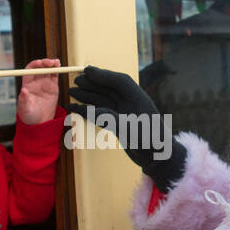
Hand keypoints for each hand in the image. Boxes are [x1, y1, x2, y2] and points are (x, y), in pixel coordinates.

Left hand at [18, 58, 60, 124]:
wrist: (40, 122)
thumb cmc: (29, 115)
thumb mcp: (24, 109)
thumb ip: (23, 100)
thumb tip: (23, 90)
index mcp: (27, 84)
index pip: (30, 70)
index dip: (35, 65)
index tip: (40, 63)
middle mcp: (36, 82)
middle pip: (40, 68)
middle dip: (45, 63)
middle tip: (50, 63)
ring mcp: (44, 83)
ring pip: (48, 70)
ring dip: (52, 64)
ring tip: (56, 63)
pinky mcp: (53, 86)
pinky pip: (54, 75)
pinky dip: (57, 70)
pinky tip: (59, 66)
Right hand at [66, 65, 186, 191]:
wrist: (158, 159)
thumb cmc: (150, 142)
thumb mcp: (131, 130)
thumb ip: (111, 119)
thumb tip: (92, 112)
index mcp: (138, 98)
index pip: (119, 81)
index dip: (103, 75)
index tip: (86, 70)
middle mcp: (130, 103)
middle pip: (108, 89)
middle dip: (92, 84)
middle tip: (75, 80)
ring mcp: (124, 114)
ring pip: (102, 101)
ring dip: (87, 96)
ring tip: (71, 92)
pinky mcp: (119, 125)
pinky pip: (101, 114)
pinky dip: (88, 111)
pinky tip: (76, 109)